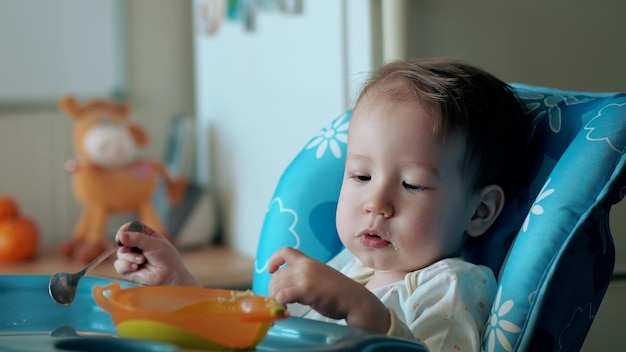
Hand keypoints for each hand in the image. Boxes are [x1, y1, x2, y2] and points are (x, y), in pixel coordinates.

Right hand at [113, 222, 200, 286]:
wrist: (170, 276)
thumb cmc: (166, 257)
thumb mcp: (154, 244)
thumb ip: (137, 239)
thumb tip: (121, 236)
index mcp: (145, 235)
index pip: (129, 228)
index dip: (124, 230)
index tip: (122, 235)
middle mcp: (137, 245)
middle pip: (122, 240)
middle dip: (127, 246)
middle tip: (134, 250)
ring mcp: (132, 257)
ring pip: (120, 253)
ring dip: (129, 257)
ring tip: (141, 260)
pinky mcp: (129, 269)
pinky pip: (119, 265)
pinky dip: (126, 266)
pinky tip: (136, 267)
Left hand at [268, 247, 389, 333]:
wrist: (354, 299)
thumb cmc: (338, 293)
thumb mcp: (319, 277)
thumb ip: (304, 277)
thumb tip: (286, 288)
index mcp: (309, 261)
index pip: (285, 251)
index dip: (274, 260)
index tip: (271, 271)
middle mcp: (305, 266)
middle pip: (277, 276)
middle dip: (273, 290)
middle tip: (278, 301)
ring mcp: (305, 277)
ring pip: (277, 286)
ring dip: (275, 299)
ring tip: (282, 307)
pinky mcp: (306, 290)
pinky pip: (282, 296)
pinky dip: (279, 304)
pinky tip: (286, 310)